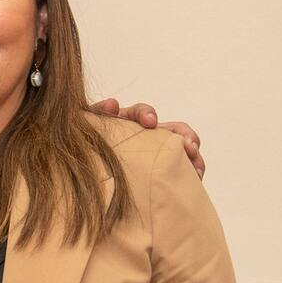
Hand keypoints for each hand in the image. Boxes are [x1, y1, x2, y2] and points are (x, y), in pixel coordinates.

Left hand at [90, 99, 204, 178]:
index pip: (140, 113)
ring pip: (184, 148)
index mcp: (127, 124)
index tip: (149, 122)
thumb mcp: (87, 130)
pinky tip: (195, 179)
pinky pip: (183, 169)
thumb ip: (97, 114)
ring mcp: (159, 153)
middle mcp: (148, 136)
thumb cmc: (86, 148)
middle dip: (183, 134)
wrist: (85, 177)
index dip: (146, 114)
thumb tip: (113, 104)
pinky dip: (193, 171)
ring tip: (196, 167)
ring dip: (192, 155)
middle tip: (188, 146)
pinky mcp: (164, 170)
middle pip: (173, 129)